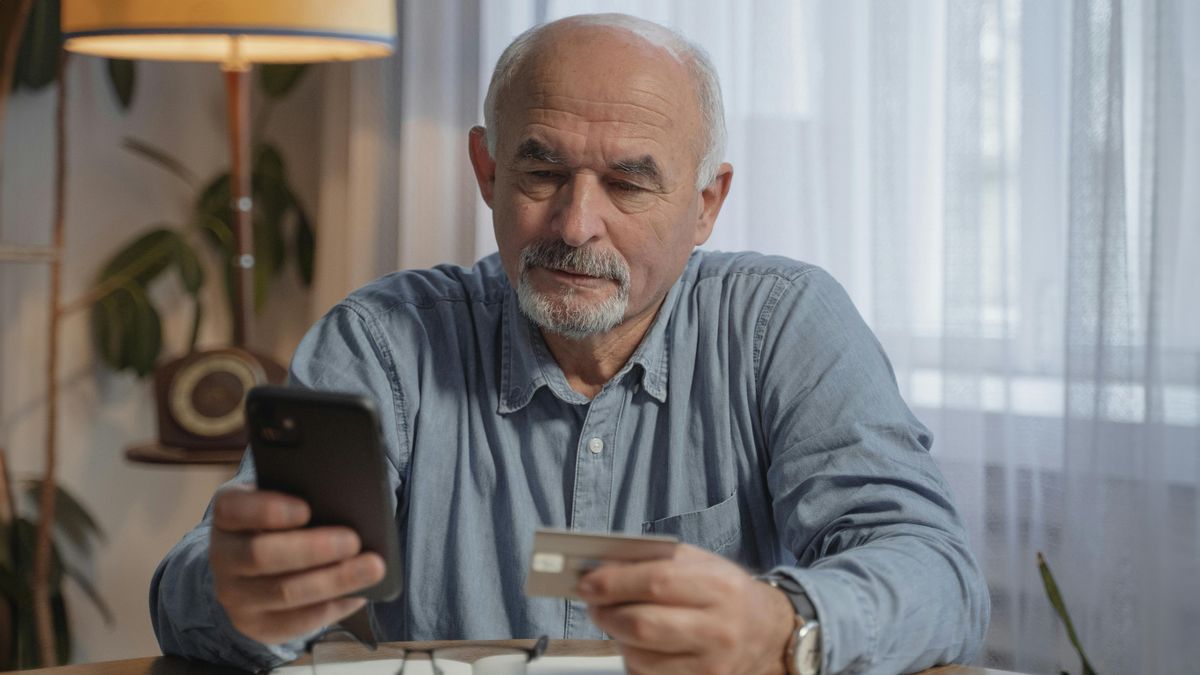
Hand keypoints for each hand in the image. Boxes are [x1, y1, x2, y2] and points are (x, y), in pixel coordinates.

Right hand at [208, 485, 385, 644]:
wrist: (252, 568)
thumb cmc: (279, 524)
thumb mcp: (280, 502)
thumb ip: (303, 497)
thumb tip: (347, 505)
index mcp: (228, 516)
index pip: (233, 509)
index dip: (267, 510)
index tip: (306, 509)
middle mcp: (223, 556)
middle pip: (262, 555)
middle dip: (313, 548)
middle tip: (354, 541)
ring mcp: (235, 595)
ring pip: (284, 592)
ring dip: (333, 580)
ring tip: (371, 568)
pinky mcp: (256, 625)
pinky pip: (295, 622)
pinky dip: (331, 607)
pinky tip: (358, 594)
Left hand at [578, 544, 794, 674]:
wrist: (767, 632)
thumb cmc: (727, 593)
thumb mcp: (701, 563)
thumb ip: (655, 560)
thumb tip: (603, 566)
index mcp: (719, 587)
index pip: (656, 583)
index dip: (614, 583)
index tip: (587, 582)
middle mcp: (718, 629)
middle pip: (642, 625)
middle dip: (606, 613)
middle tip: (593, 602)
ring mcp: (710, 664)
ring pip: (639, 657)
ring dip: (616, 638)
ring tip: (616, 621)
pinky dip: (633, 659)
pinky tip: (637, 643)